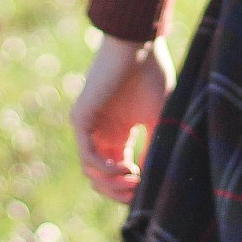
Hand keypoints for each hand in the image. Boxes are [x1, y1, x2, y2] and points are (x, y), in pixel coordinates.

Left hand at [70, 34, 173, 204]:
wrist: (138, 45)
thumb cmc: (152, 75)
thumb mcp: (159, 119)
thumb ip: (154, 149)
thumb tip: (156, 181)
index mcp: (119, 133)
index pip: (119, 172)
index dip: (132, 188)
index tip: (148, 194)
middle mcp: (102, 133)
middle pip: (102, 177)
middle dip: (119, 192)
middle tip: (137, 195)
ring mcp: (89, 126)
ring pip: (91, 171)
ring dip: (112, 184)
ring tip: (133, 182)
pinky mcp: (81, 118)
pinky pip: (87, 155)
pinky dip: (105, 168)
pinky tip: (124, 169)